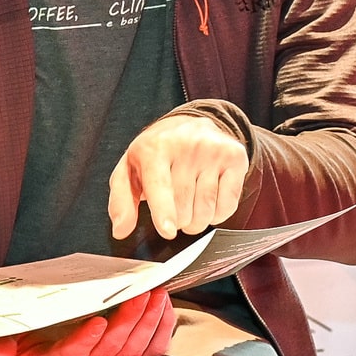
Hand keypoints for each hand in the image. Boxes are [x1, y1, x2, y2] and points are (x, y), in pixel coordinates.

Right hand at [0, 288, 177, 355]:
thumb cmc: (28, 346)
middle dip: (128, 321)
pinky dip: (161, 330)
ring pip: (134, 350)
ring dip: (148, 322)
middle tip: (140, 294)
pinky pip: (150, 351)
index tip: (96, 322)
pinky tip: (164, 308)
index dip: (85, 342)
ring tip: (155, 295)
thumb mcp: (4, 346)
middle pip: (111, 350)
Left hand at [107, 113, 247, 240]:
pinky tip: (208, 198)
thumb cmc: (154, 155)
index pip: (160, 184)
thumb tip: (120, 230)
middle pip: (183, 208)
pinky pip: (227, 206)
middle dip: (176, 221)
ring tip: (189, 203)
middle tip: (172, 207)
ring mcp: (212, 151)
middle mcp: (185, 145)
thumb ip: (120, 202)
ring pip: (206, 211)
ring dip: (196, 221)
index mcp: (153, 148)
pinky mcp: (234, 157)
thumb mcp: (128, 172)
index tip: (167, 230)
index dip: (163, 211)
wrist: (188, 125)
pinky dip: (217, 214)